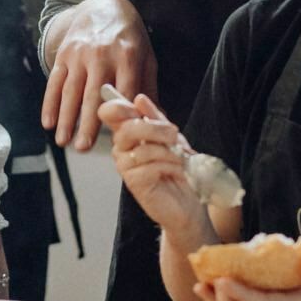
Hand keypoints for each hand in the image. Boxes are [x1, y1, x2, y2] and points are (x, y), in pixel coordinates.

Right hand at [43, 0, 156, 151]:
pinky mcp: (64, 55)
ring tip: (64, 142)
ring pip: (71, 91)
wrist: (102, 6)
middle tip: (84, 148)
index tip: (119, 138)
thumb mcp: (146, 57)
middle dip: (87, 123)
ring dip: (66, 118)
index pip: (124, 91)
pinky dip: (50, 103)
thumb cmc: (129, 38)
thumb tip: (154, 121)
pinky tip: (48, 123)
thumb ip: (148, 88)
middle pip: (93, 94)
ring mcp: (79, 55)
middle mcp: (101, 55)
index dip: (121, 115)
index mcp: (127, 56)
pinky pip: (55, 82)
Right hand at [100, 92, 207, 233]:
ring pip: (142, 148)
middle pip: (127, 128)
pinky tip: (178, 171)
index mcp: (128, 133)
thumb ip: (155, 117)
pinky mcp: (134, 183)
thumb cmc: (180, 169)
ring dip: (169, 151)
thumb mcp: (172, 137)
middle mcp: (122, 148)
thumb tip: (139, 99)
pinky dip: (169, 166)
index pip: (110, 114)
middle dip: (155, 128)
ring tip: (181, 159)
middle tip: (174, 135)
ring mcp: (126, 166)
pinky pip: (149, 166)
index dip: (117, 107)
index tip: (134, 108)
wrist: (189, 202)